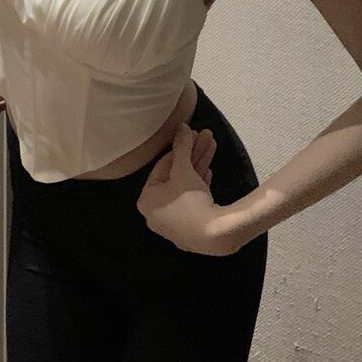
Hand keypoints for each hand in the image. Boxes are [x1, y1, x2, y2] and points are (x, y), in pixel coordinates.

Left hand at [136, 123, 233, 256]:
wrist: (215, 235)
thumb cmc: (190, 200)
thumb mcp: (184, 169)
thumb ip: (181, 146)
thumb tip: (182, 126)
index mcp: (146, 201)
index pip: (162, 166)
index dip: (179, 148)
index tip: (191, 134)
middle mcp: (156, 214)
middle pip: (175, 176)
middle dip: (192, 154)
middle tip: (204, 136)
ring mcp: (175, 223)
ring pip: (186, 186)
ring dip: (199, 163)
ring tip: (212, 143)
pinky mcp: (192, 228)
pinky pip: (193, 199)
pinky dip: (200, 182)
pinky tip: (208, 170)